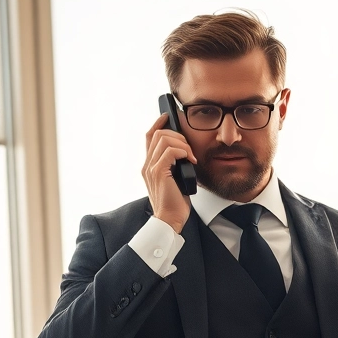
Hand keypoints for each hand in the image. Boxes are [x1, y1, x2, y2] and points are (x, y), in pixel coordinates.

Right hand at [142, 113, 195, 232]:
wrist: (170, 220)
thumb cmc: (174, 203)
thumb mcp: (175, 179)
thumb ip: (174, 165)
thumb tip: (186, 153)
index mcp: (149, 166)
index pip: (149, 137)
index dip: (158, 124)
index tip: (168, 117)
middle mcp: (147, 165)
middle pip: (156, 134)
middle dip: (176, 134)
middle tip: (189, 148)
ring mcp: (151, 169)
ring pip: (163, 140)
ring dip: (181, 143)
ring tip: (191, 156)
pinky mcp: (159, 173)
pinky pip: (169, 152)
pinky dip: (182, 151)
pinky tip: (190, 160)